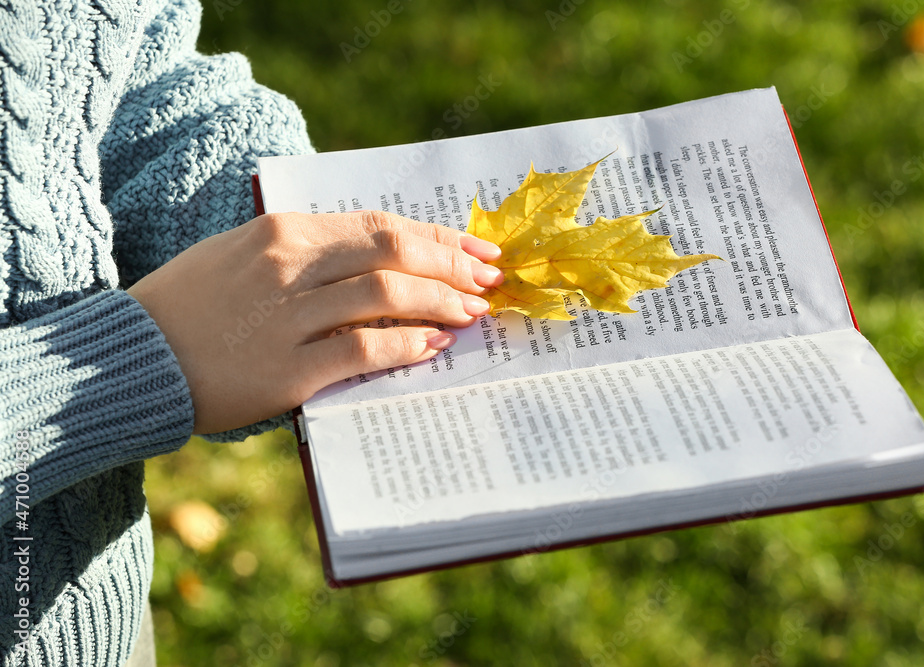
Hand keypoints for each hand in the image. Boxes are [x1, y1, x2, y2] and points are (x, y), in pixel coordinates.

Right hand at [127, 210, 502, 433]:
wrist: (134, 357)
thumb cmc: (193, 304)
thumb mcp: (246, 255)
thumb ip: (310, 252)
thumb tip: (381, 261)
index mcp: (284, 231)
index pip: (380, 225)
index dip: (437, 237)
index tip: (476, 249)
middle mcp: (290, 265)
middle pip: (395, 253)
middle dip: (453, 266)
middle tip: (489, 281)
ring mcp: (288, 315)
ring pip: (387, 296)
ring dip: (442, 304)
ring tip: (472, 313)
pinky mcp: (286, 368)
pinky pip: (362, 349)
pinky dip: (405, 346)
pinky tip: (432, 347)